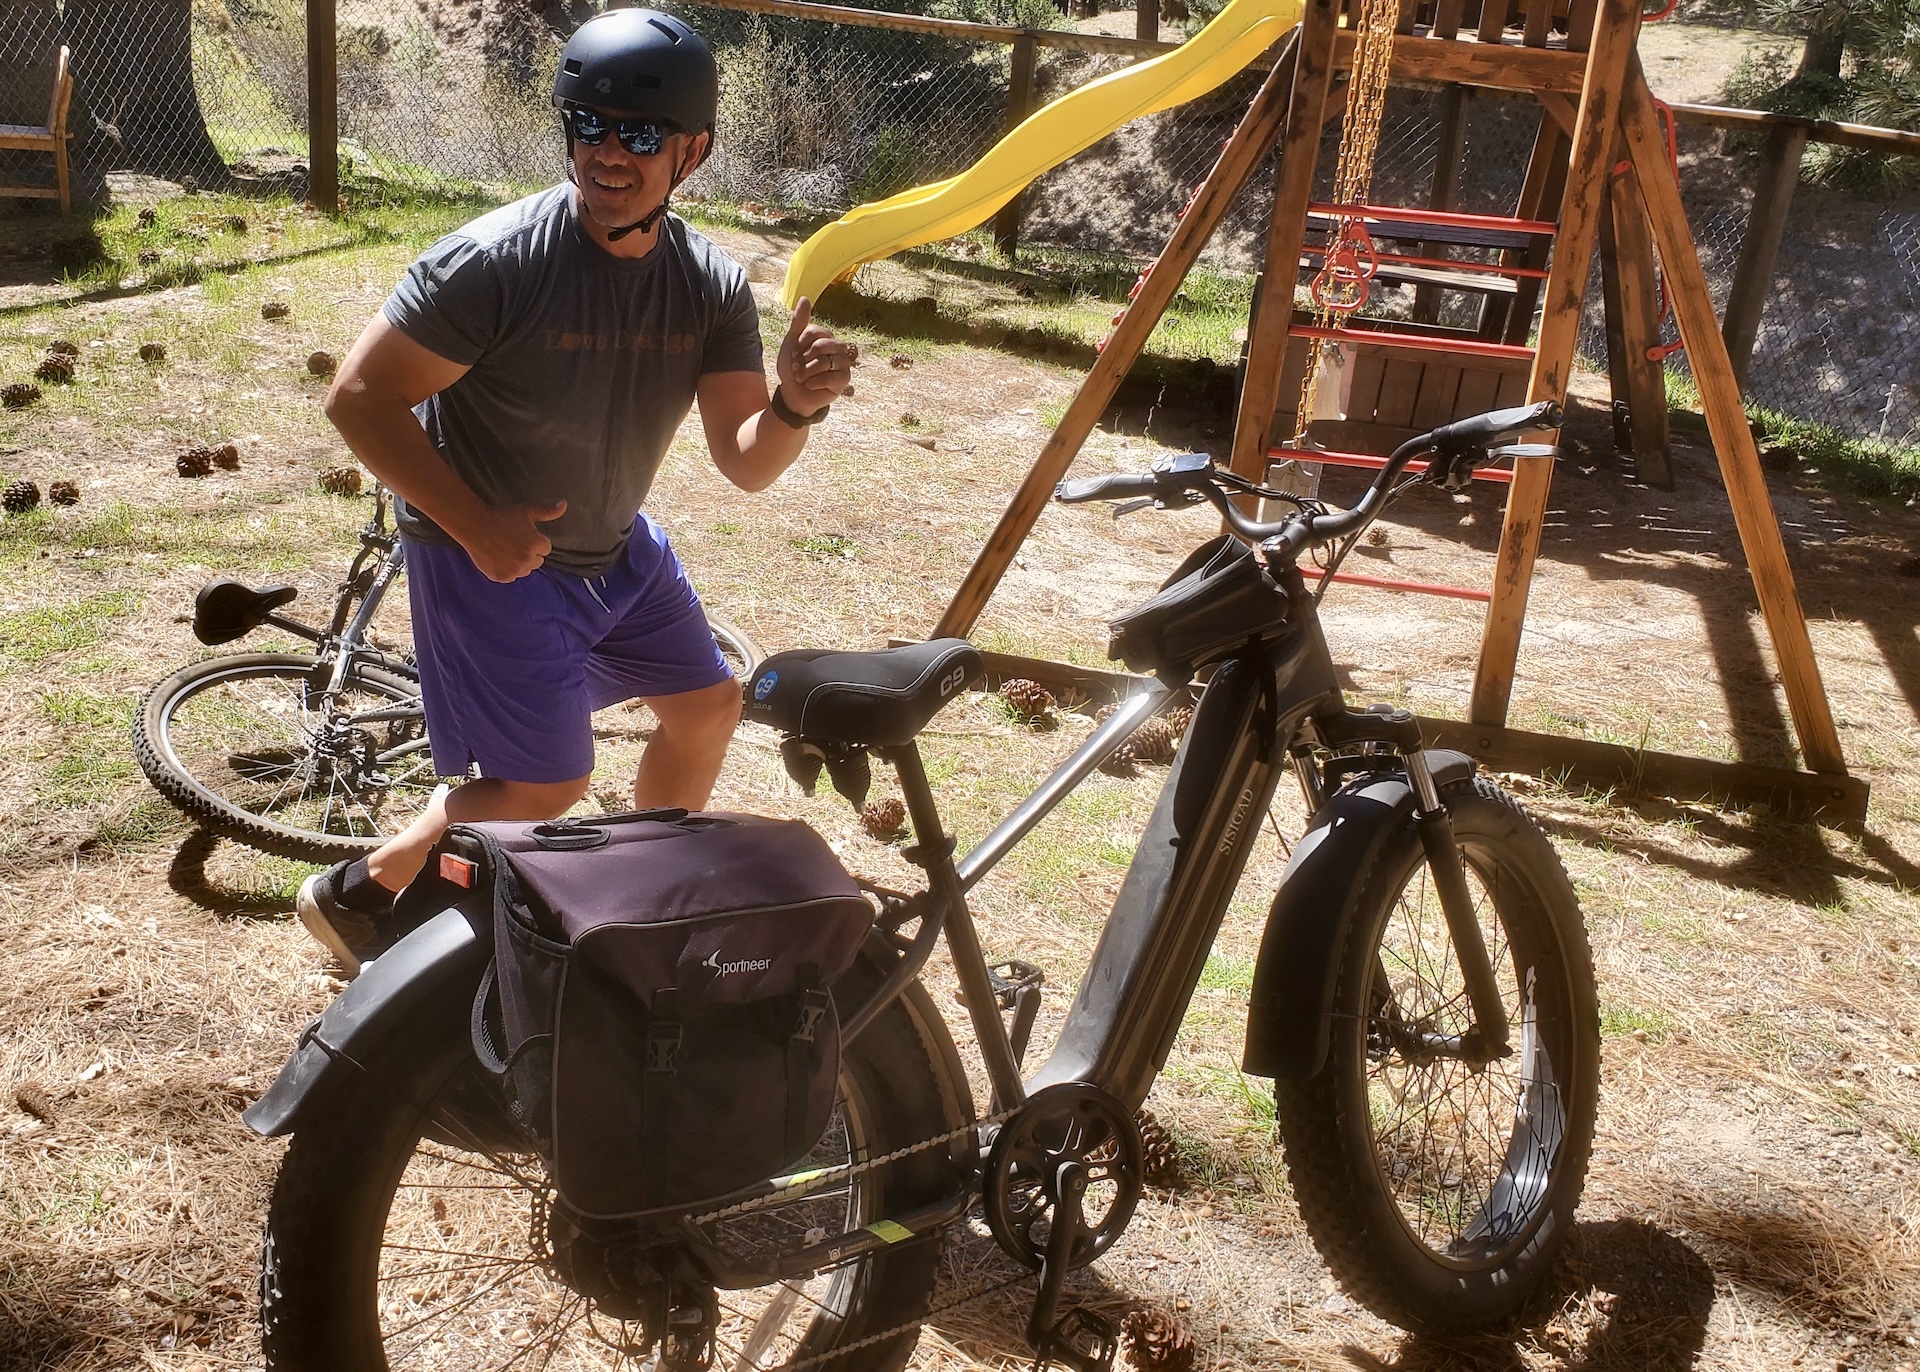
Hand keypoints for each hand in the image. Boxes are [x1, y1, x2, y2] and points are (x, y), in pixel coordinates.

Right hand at [456, 500, 566, 582]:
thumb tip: (564, 504)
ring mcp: (515, 570)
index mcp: (537, 544)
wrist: (475, 525)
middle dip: (529, 553)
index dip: (534, 540)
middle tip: (513, 542)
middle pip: (537, 561)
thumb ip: (548, 512)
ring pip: (524, 570)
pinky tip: (497, 557)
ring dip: (519, 563)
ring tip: (505, 549)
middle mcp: (528, 560)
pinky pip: (510, 576)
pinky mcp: (502, 577)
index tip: (522, 534)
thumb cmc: (502, 516)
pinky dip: (506, 570)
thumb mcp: (526, 511)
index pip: (545, 548)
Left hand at [774, 297, 856, 417]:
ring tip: (801, 378)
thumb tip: (805, 297)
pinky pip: (829, 378)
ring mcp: (843, 364)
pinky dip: (813, 383)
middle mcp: (838, 348)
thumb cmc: (793, 368)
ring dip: (806, 372)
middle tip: (796, 368)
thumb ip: (799, 322)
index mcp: (826, 337)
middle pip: (820, 346)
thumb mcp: (792, 343)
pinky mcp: (844, 380)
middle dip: (803, 359)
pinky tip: (809, 386)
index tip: (794, 354)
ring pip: (824, 362)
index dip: (800, 344)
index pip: (814, 332)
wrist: (792, 393)